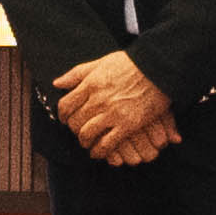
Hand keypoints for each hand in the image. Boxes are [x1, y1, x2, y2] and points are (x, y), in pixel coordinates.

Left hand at [51, 52, 171, 167]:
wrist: (158, 69)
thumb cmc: (131, 64)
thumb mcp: (101, 63)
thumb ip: (78, 73)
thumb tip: (57, 83)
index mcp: (90, 84)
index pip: (66, 105)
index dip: (63, 115)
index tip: (66, 119)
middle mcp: (98, 100)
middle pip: (75, 121)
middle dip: (73, 129)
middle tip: (77, 131)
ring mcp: (112, 113)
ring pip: (87, 134)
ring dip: (84, 141)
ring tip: (87, 142)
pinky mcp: (127, 125)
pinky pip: (106, 144)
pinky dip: (99, 151)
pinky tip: (98, 152)